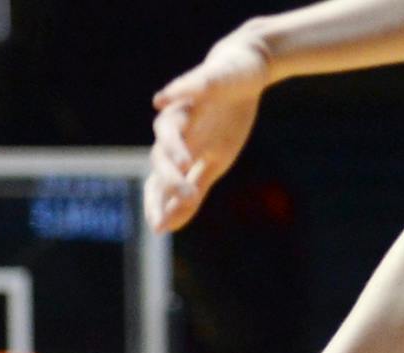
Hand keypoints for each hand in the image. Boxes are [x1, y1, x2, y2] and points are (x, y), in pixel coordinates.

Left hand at [146, 29, 269, 233]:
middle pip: (160, 158)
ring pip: (168, 128)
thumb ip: (194, 190)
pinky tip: (162, 100)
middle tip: (184, 199)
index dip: (156, 204)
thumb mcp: (216, 161)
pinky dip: (174, 94)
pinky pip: (185, 88)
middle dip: (170, 181)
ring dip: (173, 146)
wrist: (246, 72)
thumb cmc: (226, 120)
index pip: (157, 182)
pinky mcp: (201, 81)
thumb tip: (171, 227)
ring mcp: (183, 107)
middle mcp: (173, 132)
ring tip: (183, 163)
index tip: (159, 229)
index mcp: (176, 154)